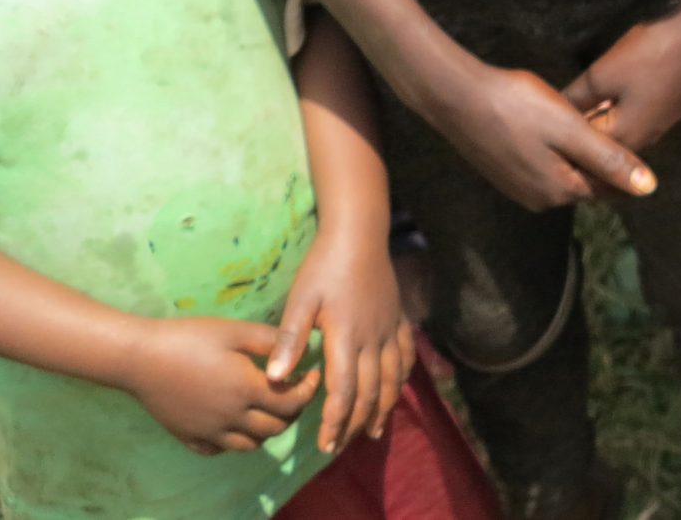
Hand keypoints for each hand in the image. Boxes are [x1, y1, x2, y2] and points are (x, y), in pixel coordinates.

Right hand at [120, 316, 321, 454]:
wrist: (140, 358)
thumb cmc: (189, 337)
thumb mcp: (234, 331)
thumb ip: (271, 340)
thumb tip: (301, 345)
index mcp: (246, 389)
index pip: (292, 402)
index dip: (309, 390)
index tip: (311, 375)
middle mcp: (231, 417)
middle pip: (277, 427)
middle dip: (293, 411)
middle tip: (293, 391)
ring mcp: (209, 431)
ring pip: (251, 445)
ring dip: (267, 429)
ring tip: (267, 407)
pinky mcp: (189, 438)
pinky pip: (220, 450)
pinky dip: (235, 440)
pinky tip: (234, 420)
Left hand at [269, 228, 412, 453]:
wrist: (360, 234)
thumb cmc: (324, 266)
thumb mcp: (300, 300)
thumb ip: (290, 339)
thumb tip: (275, 377)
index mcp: (347, 338)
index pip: (344, 390)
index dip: (335, 421)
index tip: (324, 445)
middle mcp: (373, 340)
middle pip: (370, 392)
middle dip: (354, 423)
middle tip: (340, 446)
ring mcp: (389, 330)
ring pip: (392, 379)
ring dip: (382, 408)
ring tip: (370, 432)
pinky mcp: (398, 319)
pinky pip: (405, 356)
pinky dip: (402, 379)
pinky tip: (395, 390)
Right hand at [431, 60, 657, 211]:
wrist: (457, 96)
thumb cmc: (517, 106)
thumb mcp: (571, 130)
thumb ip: (609, 160)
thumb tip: (649, 189)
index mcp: (560, 191)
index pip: (610, 188)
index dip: (628, 166)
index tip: (639, 136)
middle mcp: (540, 199)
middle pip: (587, 183)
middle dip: (604, 161)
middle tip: (618, 126)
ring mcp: (520, 189)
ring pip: (566, 175)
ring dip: (581, 156)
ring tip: (592, 125)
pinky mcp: (505, 174)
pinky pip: (545, 168)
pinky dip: (559, 153)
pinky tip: (559, 129)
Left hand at [562, 0, 680, 159]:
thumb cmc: (651, 54)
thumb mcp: (602, 74)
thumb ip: (575, 99)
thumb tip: (553, 114)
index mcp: (627, 138)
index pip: (586, 157)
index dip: (564, 150)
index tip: (544, 145)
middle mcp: (648, 139)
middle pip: (608, 149)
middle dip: (583, 143)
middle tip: (557, 135)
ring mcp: (666, 123)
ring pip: (626, 134)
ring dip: (604, 129)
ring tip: (580, 118)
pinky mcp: (676, 107)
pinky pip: (640, 120)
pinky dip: (621, 117)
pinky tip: (612, 102)